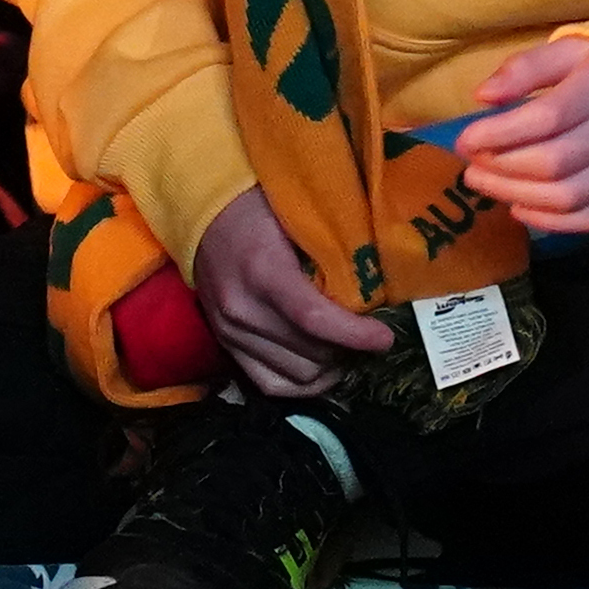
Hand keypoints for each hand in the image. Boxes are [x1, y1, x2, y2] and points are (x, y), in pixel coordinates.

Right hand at [187, 184, 392, 400]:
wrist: (203, 211)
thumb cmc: (258, 203)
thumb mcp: (296, 214)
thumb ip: (330, 249)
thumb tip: (376, 281)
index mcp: (263, 271)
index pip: (314, 319)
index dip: (355, 335)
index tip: (385, 338)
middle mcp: (243, 309)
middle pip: (309, 355)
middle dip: (348, 352)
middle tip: (370, 337)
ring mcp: (230, 332)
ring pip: (295, 376)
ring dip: (328, 368)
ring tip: (348, 349)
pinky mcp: (225, 345)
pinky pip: (270, 384)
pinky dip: (302, 383)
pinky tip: (322, 369)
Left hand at [449, 35, 588, 238]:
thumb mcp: (569, 49)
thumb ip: (525, 68)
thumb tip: (482, 96)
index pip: (548, 117)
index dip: (501, 133)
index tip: (465, 139)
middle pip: (556, 162)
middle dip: (502, 168)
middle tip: (470, 166)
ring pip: (570, 196)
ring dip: (518, 196)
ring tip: (485, 185)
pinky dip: (551, 222)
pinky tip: (520, 208)